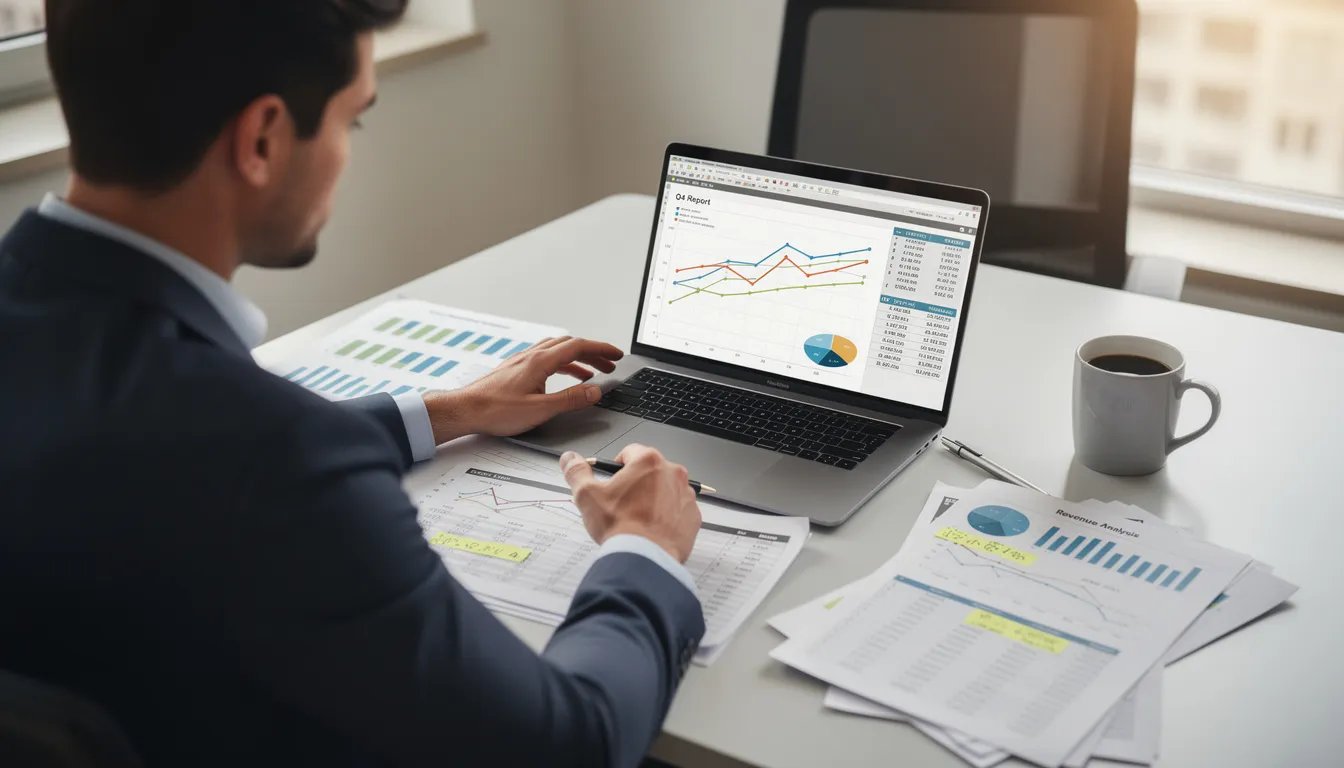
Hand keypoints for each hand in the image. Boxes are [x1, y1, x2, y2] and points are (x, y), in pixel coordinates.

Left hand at [423, 337, 622, 443]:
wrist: (465, 409)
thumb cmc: (496, 411)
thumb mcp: (540, 409)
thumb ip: (570, 399)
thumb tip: (595, 391)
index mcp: (540, 362)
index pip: (579, 346)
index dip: (601, 348)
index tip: (617, 354)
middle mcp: (532, 356)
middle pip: (570, 345)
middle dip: (593, 352)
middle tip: (610, 363)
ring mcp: (522, 360)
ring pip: (557, 350)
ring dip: (578, 358)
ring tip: (592, 371)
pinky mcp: (515, 369)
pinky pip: (546, 359)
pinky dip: (562, 364)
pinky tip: (563, 377)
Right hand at [560, 445, 701, 562]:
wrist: (644, 558)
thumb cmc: (620, 526)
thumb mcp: (587, 496)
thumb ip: (577, 472)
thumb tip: (570, 459)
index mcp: (648, 461)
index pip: (630, 452)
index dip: (617, 467)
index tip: (613, 482)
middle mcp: (672, 473)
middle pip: (650, 470)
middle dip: (637, 483)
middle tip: (623, 504)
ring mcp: (686, 494)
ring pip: (666, 489)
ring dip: (654, 498)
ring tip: (638, 518)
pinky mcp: (693, 516)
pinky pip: (679, 509)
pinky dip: (668, 516)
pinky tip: (652, 529)